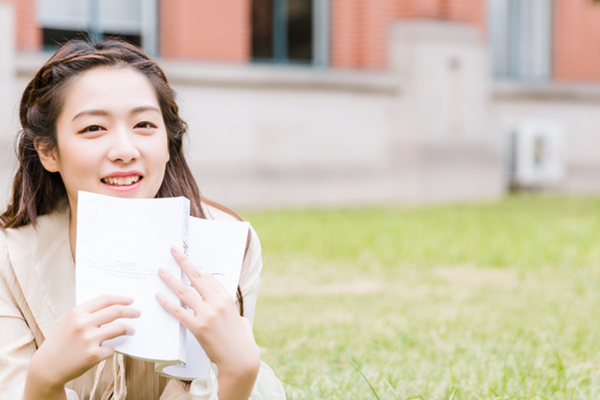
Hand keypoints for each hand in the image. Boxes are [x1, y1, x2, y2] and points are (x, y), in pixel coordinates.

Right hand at [24, 295, 139, 397]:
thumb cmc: (61, 343)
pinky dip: (112, 349)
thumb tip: (115, 307)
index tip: (131, 300)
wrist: (47, 367)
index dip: (121, 298)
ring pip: (119, 328)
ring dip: (129, 329)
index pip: (105, 299)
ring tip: (131, 330)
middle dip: (131, 311)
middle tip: (137, 313)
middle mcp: (83, 323)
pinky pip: (112, 349)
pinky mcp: (93, 355)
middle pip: (116, 311)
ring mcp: (88, 339)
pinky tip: (107, 350)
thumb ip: (88, 314)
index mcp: (77, 312)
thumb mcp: (70, 322)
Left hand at [156, 247, 259, 397]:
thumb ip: (226, 307)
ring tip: (161, 271)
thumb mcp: (238, 317)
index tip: (188, 267)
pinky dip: (167, 303)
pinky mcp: (198, 328)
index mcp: (227, 298)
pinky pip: (178, 312)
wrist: (240, 359)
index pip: (209, 278)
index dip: (197, 273)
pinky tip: (159, 296)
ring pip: (184, 292)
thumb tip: (218, 303)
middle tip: (173, 251)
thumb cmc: (240, 340)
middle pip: (196, 277)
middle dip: (183, 262)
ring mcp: (207, 315)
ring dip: (170, 279)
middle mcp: (217, 303)